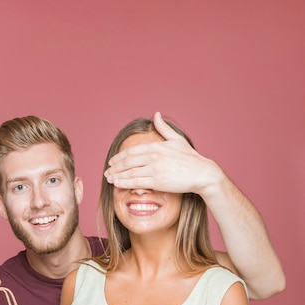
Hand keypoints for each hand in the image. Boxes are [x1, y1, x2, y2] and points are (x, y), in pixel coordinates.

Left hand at [104, 111, 221, 195]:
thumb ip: (164, 128)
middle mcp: (154, 156)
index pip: (132, 151)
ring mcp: (155, 169)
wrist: (202, 173)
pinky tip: (117, 184)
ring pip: (130, 172)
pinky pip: (136, 182)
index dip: (120, 157)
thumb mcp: (177, 140)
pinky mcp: (158, 181)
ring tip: (109, 178)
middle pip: (128, 161)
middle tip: (107, 171)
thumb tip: (156, 115)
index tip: (112, 162)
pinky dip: (124, 183)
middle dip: (115, 167)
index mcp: (157, 146)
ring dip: (117, 175)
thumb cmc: (191, 158)